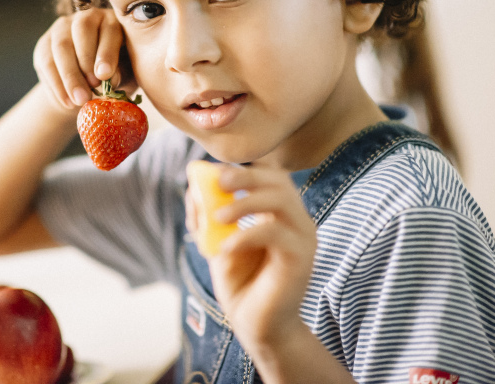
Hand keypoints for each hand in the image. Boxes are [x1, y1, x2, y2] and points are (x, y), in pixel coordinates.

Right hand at [33, 8, 134, 110]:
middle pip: (82, 30)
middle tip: (93, 88)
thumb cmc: (115, 75)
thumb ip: (120, 73)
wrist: (88, 86)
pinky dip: (57, 85)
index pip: (109, 30)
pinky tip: (67, 102)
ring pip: (62, 47)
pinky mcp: (45, 43)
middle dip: (86, 61)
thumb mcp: (124, 74)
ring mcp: (62, 28)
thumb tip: (111, 80)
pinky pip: (47, 62)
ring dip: (70, 76)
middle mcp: (85, 17)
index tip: (105, 75)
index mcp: (112, 19)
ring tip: (80, 100)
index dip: (107, 52)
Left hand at [186, 162, 316, 355]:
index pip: (270, 175)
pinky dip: (246, 234)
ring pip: (281, 200)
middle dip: (246, 177)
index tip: (214, 174)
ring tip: (218, 216)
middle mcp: (296, 220)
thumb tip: (192, 187)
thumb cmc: (239, 282)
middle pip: (278, 181)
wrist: (256, 324)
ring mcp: (302, 237)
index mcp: (280, 213)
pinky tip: (227, 248)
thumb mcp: (217, 243)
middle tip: (219, 182)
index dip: (242, 169)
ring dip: (245, 202)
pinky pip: (275, 233)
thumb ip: (207, 216)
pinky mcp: (301, 258)